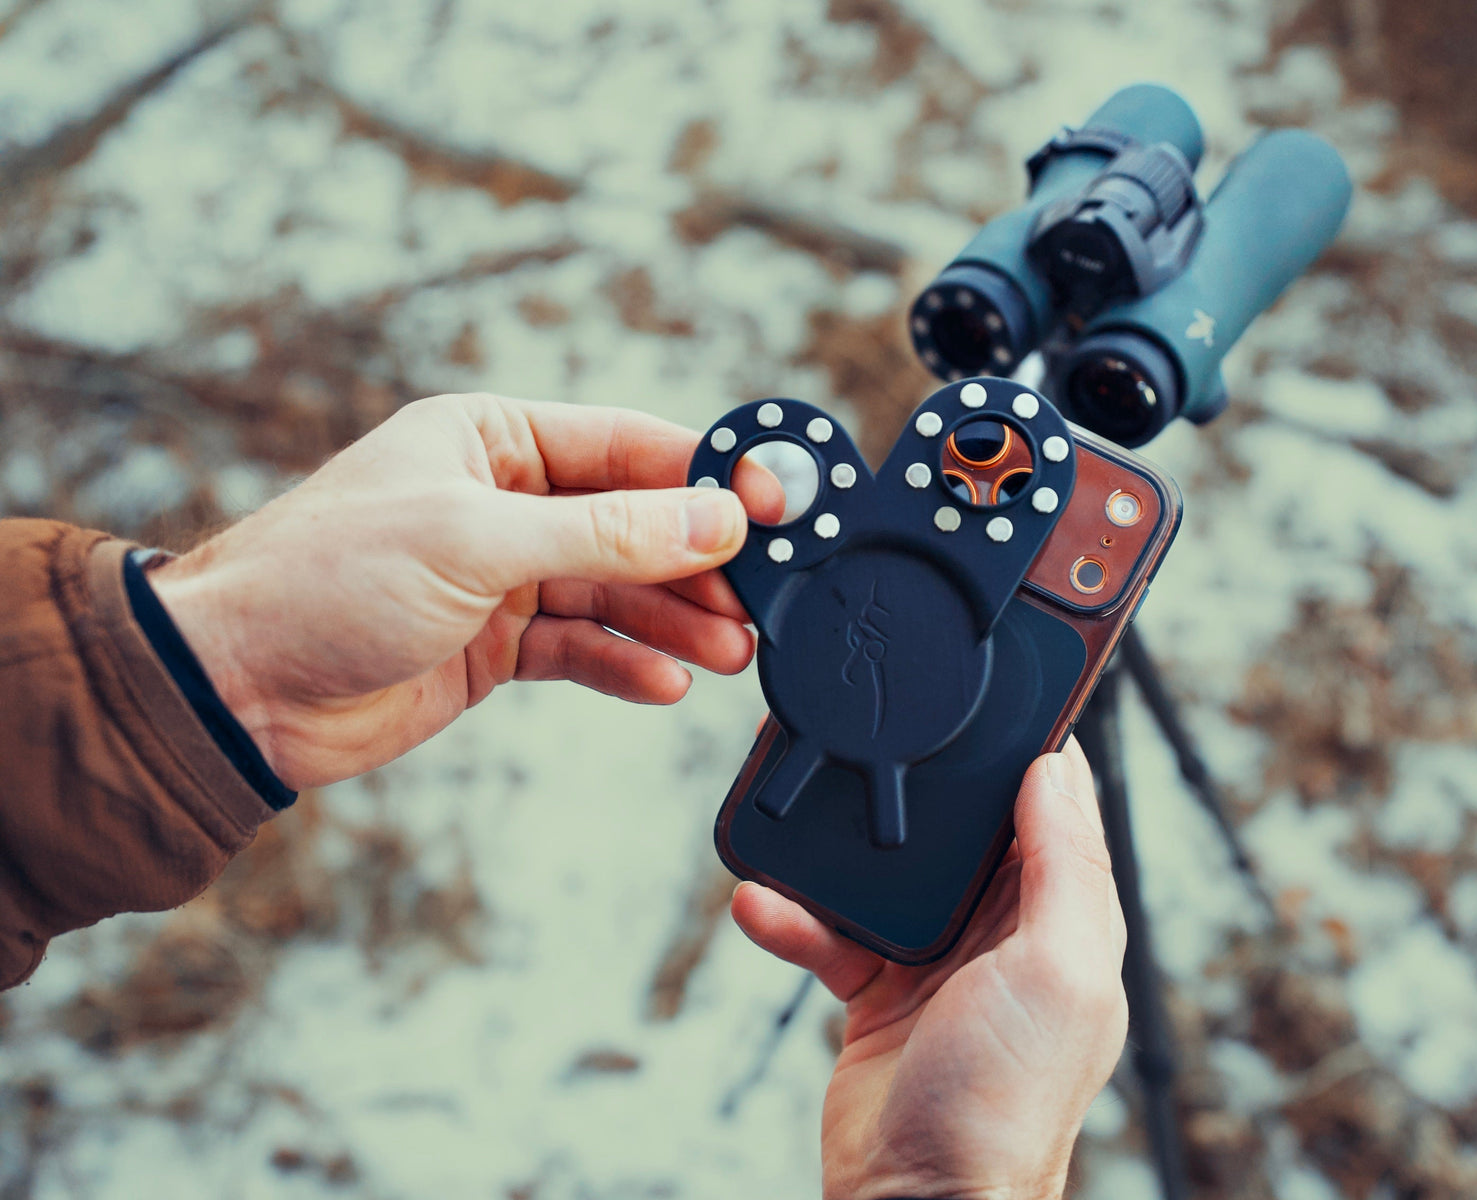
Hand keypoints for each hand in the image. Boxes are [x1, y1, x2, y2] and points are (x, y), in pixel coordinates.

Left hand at [150, 393, 779, 788]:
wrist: (236, 687)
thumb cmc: (329, 579)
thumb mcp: (476, 542)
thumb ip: (605, 533)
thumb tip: (715, 520)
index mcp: (495, 439)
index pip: (628, 446)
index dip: (707, 476)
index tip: (777, 506)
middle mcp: (506, 500)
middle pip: (634, 524)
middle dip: (699, 564)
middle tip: (762, 600)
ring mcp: (503, 574)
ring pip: (616, 590)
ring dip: (675, 621)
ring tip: (731, 654)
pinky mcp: (495, 643)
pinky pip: (581, 646)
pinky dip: (625, 664)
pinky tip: (666, 683)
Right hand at [732, 740, 1126, 1199]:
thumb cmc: (1004, 1103)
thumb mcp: (1058, 970)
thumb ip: (1064, 867)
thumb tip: (1054, 768)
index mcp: (1062, 920)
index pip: (1049, 808)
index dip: (1021, 749)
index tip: (986, 691)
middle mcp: (1004, 933)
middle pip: (959, 828)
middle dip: (914, 788)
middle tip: (868, 733)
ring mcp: (937, 961)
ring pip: (884, 874)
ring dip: (836, 854)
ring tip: (797, 821)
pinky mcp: (876, 990)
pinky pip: (829, 931)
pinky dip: (794, 917)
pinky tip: (763, 906)